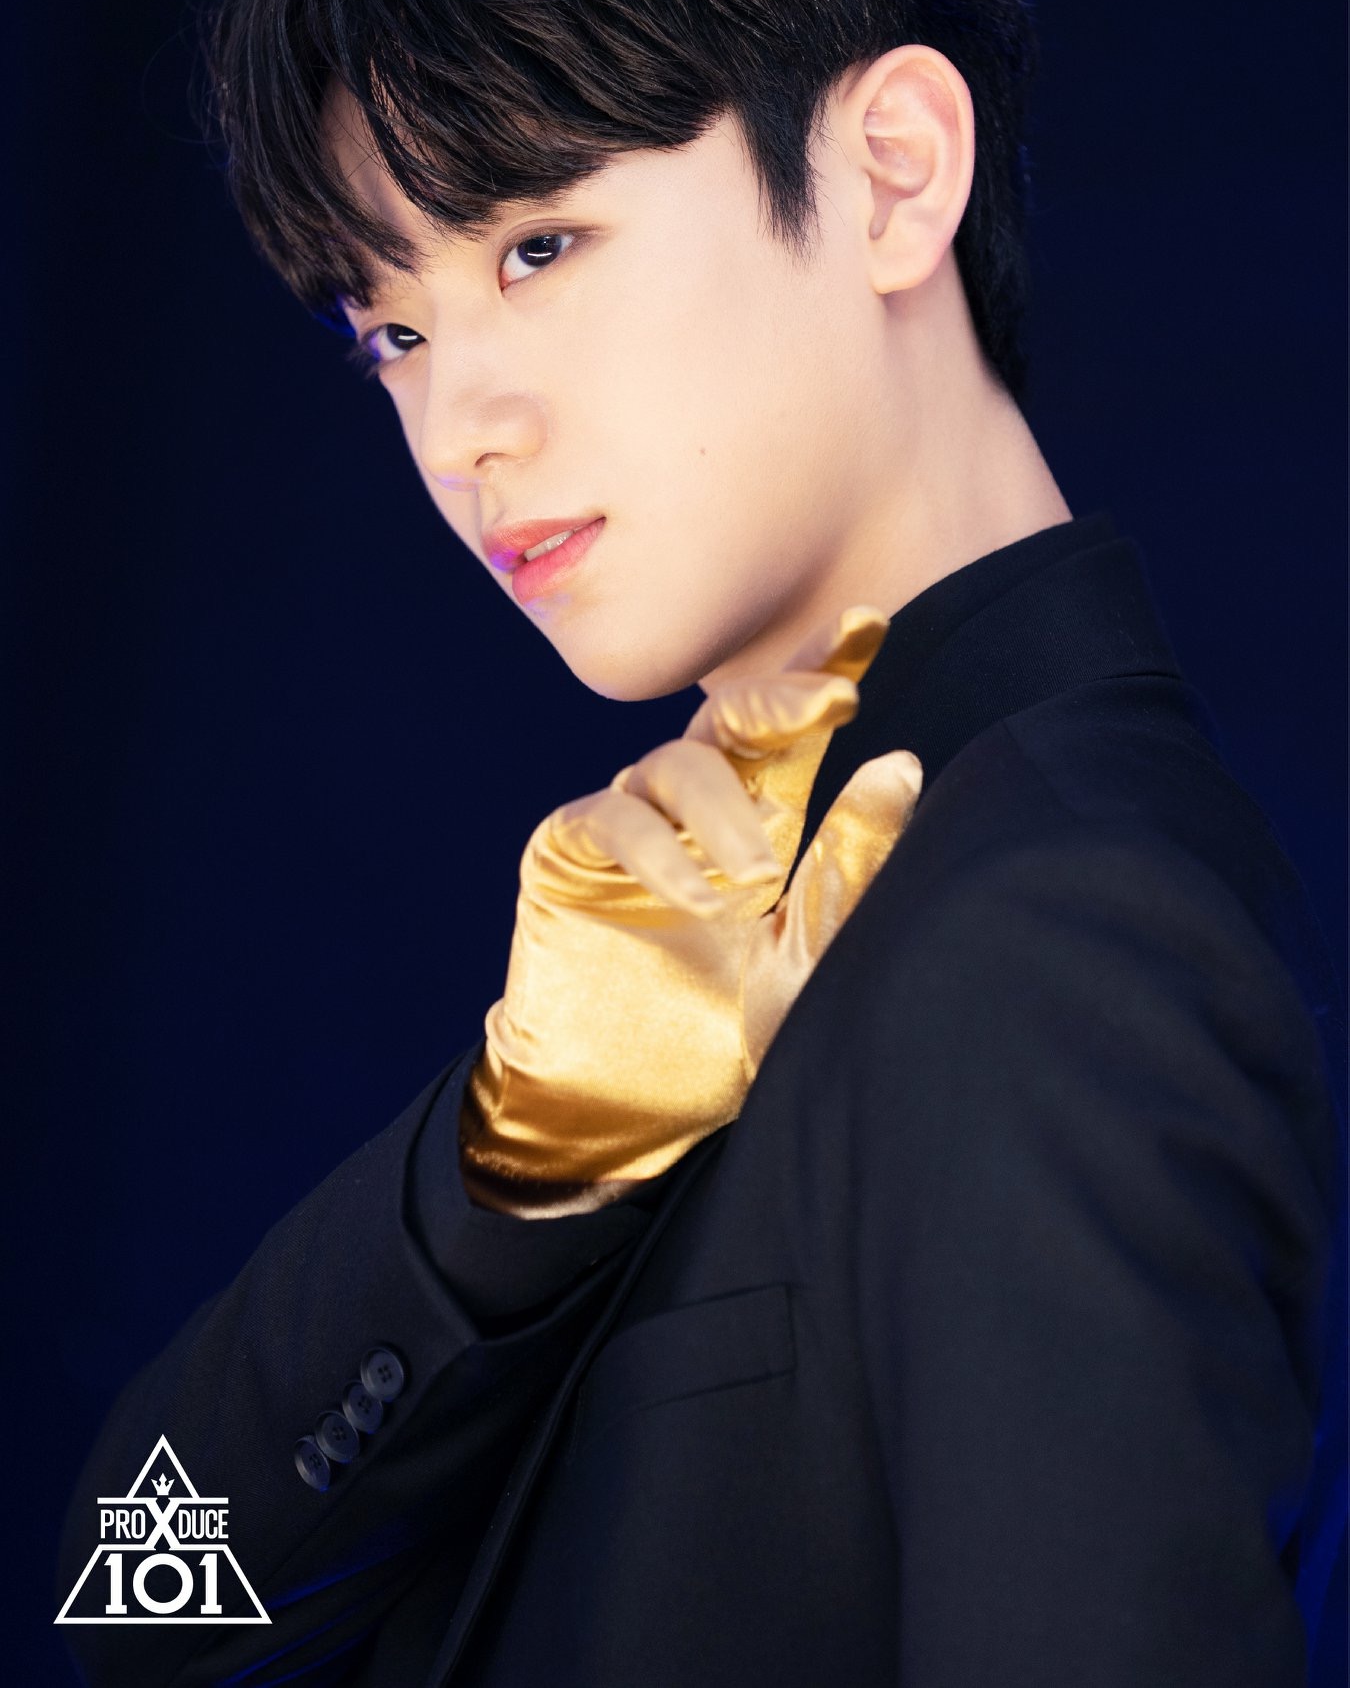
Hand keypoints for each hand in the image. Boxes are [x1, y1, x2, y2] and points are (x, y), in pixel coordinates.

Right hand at [459, 605, 922, 1198]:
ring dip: (723, 807)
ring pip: (675, 763)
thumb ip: (849, 863)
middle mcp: (693, 805)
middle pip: (732, 716)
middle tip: (835, 701)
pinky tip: (697, 897)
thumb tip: (904, 760)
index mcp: (758, 816)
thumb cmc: (723, 1035)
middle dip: (782, 695)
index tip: (871, 621)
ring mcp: (629, 823)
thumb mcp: (809, 955)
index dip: (824, 667)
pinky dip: (656, 848)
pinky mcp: (567, 855)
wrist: (628, 1112)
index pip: (793, 729)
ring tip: (758, 874)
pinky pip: (610, 819)